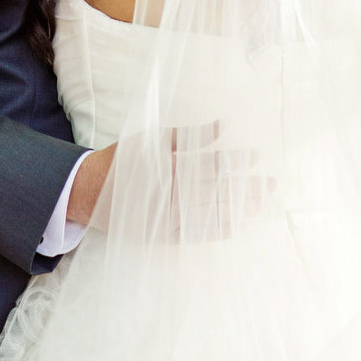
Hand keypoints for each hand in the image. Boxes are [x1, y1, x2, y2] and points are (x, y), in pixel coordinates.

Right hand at [67, 125, 275, 239]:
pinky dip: (220, 229)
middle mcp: (170, 193)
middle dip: (247, 187)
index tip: (256, 157)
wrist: (88, 192)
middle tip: (272, 184)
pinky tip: (238, 224)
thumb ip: (186, 135)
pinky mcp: (163, 234)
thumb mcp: (150, 140)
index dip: (236, 160)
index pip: (210, 163)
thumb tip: (222, 126)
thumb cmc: (121, 161)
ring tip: (262, 204)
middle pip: (218, 190)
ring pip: (212, 213)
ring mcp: (167, 216)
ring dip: (240, 209)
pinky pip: (198, 233)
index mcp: (167, 166)